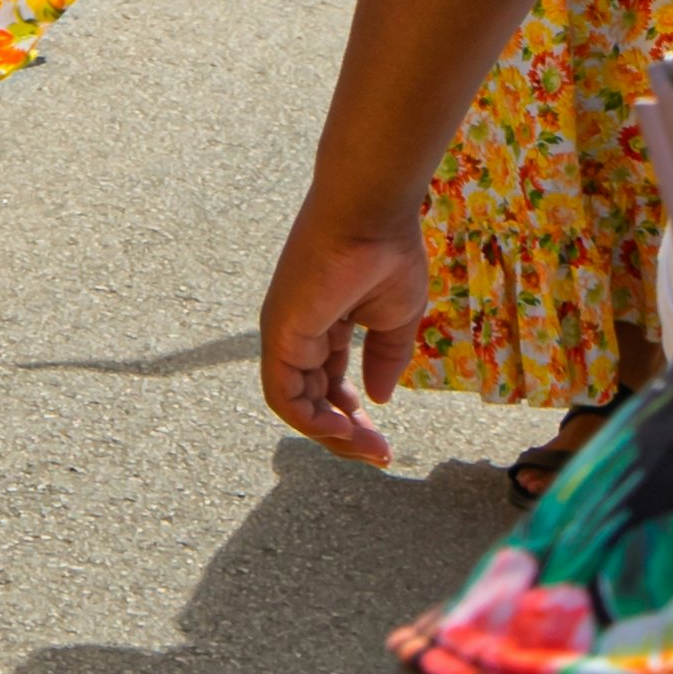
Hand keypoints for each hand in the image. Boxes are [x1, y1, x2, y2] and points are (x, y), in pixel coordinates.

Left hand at [256, 198, 431, 465]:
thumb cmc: (386, 255)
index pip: (328, 385)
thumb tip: (378, 398)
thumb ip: (385, 359)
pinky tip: (345, 431)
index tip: (385, 443)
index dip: (354, 418)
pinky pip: (283, 395)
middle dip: (345, 436)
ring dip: (332, 436)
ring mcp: (283, 334)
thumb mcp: (394, 319)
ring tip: (370, 449)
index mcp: (322, 327)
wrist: (373, 217)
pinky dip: (311, 421)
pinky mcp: (278, 333)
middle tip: (381, 457)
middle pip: (311, 401)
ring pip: (294, 405)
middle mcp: (296, 333)